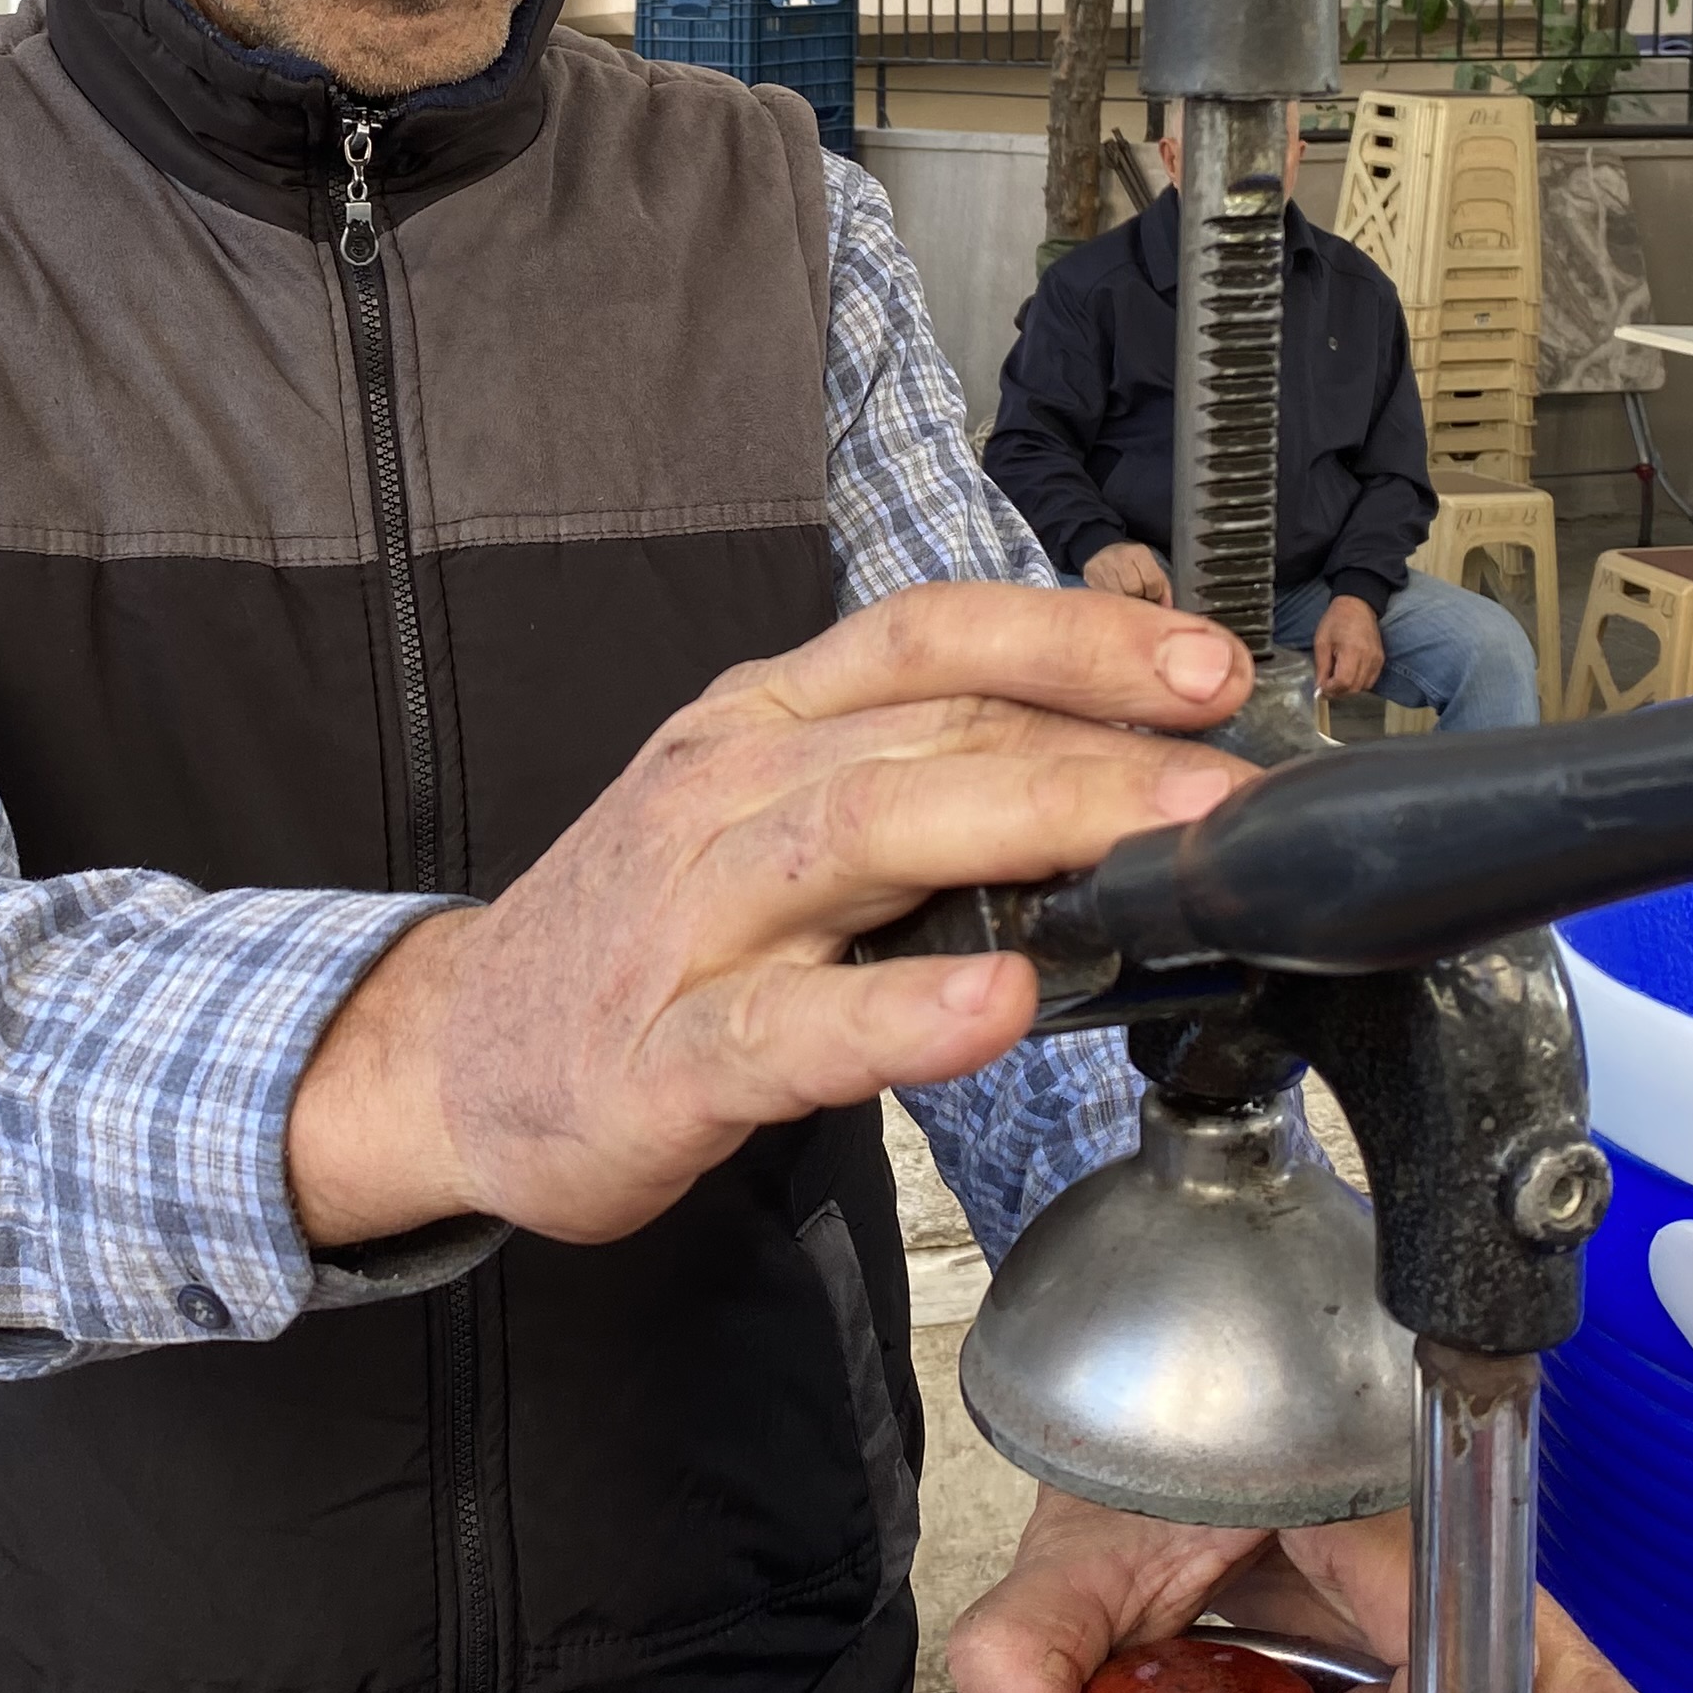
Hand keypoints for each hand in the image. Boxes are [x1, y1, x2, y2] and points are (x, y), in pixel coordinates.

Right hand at [286, 582, 1258, 1245]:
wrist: (454, 1056)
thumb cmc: (644, 934)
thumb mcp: (765, 814)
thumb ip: (912, 782)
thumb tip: (1117, 770)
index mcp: (760, 723)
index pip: (926, 636)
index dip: (1070, 638)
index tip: (1207, 664)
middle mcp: (724, 793)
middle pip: (926, 731)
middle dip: (1098, 742)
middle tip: (1238, 779)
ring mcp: (688, 920)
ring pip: (866, 839)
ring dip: (1030, 831)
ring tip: (1161, 851)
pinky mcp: (666, 1056)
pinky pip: (791, 1026)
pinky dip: (899, 1014)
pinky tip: (993, 1007)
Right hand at [1082, 542, 1171, 603]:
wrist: (1106, 553)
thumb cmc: (1133, 566)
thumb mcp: (1152, 571)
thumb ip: (1163, 590)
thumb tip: (1166, 608)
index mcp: (1140, 552)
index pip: (1152, 581)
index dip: (1153, 594)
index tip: (1150, 594)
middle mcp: (1121, 555)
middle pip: (1134, 588)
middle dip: (1137, 596)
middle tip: (1137, 595)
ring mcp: (1104, 563)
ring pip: (1117, 594)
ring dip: (1123, 600)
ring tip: (1125, 595)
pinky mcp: (1091, 573)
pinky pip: (1104, 596)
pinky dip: (1111, 599)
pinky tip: (1113, 595)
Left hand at [1314, 591, 1386, 697]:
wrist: (1357, 606)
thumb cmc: (1336, 620)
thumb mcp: (1322, 641)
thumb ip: (1321, 667)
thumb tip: (1320, 688)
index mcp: (1352, 650)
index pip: (1344, 681)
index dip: (1331, 689)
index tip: (1321, 688)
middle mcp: (1368, 657)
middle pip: (1354, 688)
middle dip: (1338, 692)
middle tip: (1326, 686)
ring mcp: (1377, 659)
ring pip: (1364, 687)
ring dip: (1349, 689)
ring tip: (1336, 680)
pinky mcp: (1381, 660)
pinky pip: (1371, 680)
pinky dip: (1359, 683)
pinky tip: (1349, 675)